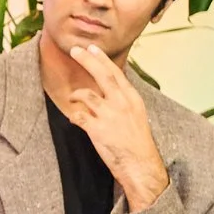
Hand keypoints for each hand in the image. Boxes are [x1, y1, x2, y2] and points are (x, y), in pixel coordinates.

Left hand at [60, 44, 168, 210]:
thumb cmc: (137, 143)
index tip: (92, 48)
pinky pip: (78, 116)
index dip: (102, 60)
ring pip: (86, 94)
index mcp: (132, 99)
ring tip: (72, 97)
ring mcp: (109, 116)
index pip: (116, 73)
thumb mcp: (136, 115)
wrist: (140, 164)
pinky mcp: (97, 130)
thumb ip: (123, 101)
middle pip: (102, 75)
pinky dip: (73, 115)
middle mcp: (121, 103)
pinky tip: (74, 118)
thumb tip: (112, 90)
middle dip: (87, 60)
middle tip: (75, 50)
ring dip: (75, 95)